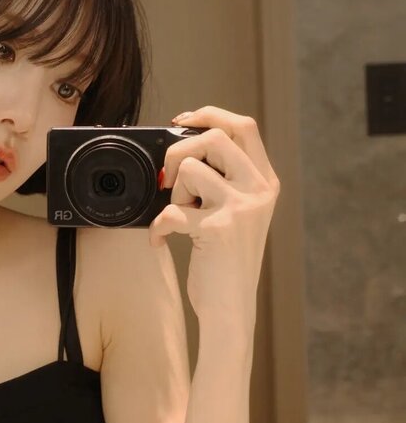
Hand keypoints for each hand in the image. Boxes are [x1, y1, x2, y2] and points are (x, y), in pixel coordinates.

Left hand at [148, 106, 280, 324]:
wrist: (231, 308)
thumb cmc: (226, 262)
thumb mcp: (237, 214)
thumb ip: (223, 181)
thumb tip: (181, 149)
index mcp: (265, 182)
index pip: (244, 126)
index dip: (210, 114)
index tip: (182, 122)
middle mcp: (258, 191)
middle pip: (214, 136)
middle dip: (180, 152)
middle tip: (170, 180)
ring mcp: (240, 208)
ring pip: (189, 169)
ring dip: (173, 193)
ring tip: (181, 216)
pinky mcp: (217, 229)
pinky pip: (171, 212)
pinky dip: (157, 227)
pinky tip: (161, 240)